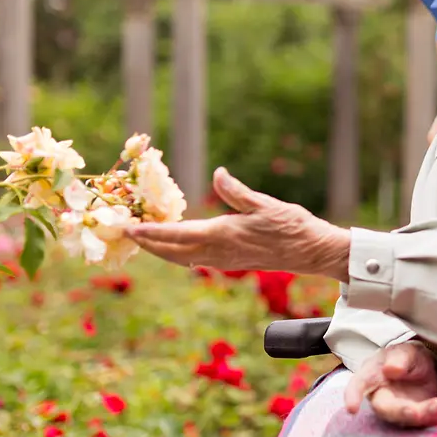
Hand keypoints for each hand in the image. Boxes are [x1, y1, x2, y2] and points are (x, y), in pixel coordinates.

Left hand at [124, 167, 349, 278]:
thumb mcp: (264, 203)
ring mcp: (223, 260)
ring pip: (181, 258)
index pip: (176, 236)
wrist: (310, 252)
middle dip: (147, 244)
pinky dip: (177, 252)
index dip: (149, 233)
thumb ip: (236, 191)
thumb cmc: (291, 226)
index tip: (129, 229)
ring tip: (143, 238)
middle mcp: (217, 252)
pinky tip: (174, 245)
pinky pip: (194, 259)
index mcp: (221, 235)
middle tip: (125, 233)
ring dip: (160, 250)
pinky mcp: (230, 262)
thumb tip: (218, 174)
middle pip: (171, 252)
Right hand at [343, 342, 436, 428]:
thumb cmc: (406, 357)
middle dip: (402, 412)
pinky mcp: (417, 415)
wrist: (424, 365)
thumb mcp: (405, 351)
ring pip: (409, 417)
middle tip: (416, 412)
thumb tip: (390, 369)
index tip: (352, 409)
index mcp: (373, 375)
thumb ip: (399, 358)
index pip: (360, 384)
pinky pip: (426, 420)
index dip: (353, 396)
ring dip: (426, 415)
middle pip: (387, 409)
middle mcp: (383, 396)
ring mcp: (400, 408)